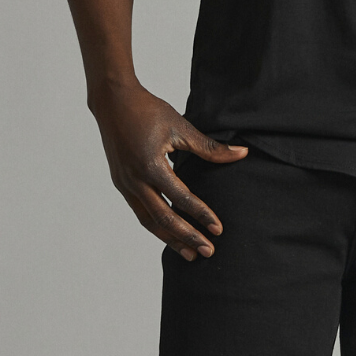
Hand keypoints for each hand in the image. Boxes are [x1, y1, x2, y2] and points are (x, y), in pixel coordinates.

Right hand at [89, 82, 247, 260]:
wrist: (113, 101)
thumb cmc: (148, 110)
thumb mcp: (181, 126)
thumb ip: (209, 147)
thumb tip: (242, 154)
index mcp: (151, 166)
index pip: (181, 198)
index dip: (201, 215)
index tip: (218, 230)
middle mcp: (135, 180)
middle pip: (163, 219)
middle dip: (187, 237)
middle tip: (207, 252)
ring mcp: (125, 184)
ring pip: (148, 221)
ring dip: (169, 238)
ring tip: (189, 253)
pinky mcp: (121, 183)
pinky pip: (140, 211)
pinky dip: (156, 225)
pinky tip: (169, 232)